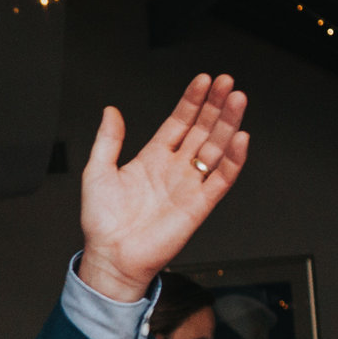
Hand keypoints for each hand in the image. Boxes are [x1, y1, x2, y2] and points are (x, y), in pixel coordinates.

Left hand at [76, 73, 251, 302]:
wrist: (111, 257)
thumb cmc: (102, 223)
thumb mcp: (97, 172)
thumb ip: (107, 140)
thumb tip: (110, 111)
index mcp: (152, 158)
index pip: (179, 122)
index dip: (192, 101)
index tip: (203, 81)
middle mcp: (174, 169)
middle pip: (202, 129)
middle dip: (216, 105)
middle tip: (228, 82)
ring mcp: (189, 186)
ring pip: (216, 148)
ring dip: (228, 124)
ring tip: (238, 99)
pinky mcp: (199, 206)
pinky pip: (221, 179)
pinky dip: (232, 159)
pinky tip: (240, 138)